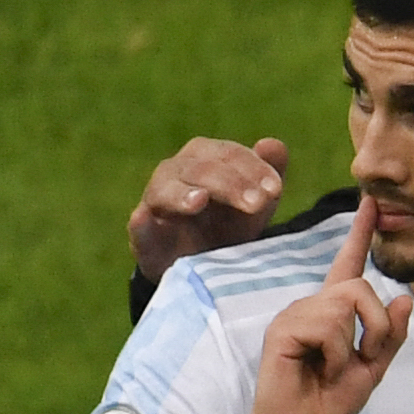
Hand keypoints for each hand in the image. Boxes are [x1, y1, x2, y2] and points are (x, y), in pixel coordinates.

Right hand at [129, 135, 288, 278]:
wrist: (203, 269)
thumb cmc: (230, 226)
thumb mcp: (257, 203)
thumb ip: (269, 173)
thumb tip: (273, 144)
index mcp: (205, 158)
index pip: (228, 154)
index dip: (252, 167)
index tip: (275, 190)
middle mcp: (177, 172)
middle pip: (200, 168)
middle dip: (230, 184)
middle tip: (256, 204)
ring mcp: (156, 202)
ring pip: (165, 188)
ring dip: (183, 194)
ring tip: (200, 201)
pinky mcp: (143, 235)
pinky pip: (138, 225)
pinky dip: (140, 222)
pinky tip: (143, 218)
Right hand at [227, 199, 405, 413]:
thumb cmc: (327, 403)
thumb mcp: (371, 371)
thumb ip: (389, 338)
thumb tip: (405, 298)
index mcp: (334, 312)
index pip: (349, 265)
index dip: (360, 234)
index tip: (371, 202)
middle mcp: (314, 305)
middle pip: (360, 287)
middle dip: (376, 325)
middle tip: (364, 357)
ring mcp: (297, 313)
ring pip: (346, 305)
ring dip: (353, 345)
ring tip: (334, 369)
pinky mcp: (284, 327)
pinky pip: (328, 325)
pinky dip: (336, 354)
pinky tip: (320, 370)